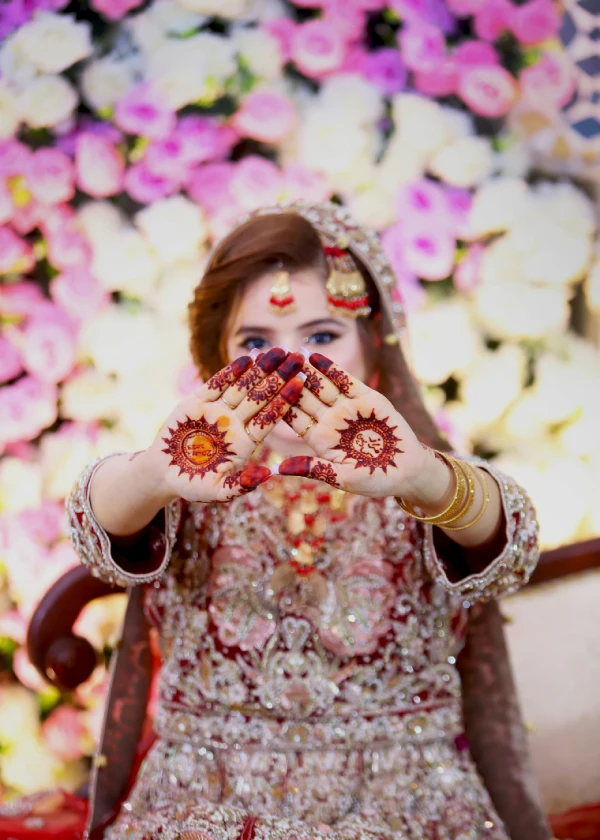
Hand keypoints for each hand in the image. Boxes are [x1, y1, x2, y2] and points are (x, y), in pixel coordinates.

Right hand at [146, 349, 304, 503]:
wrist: (163, 474)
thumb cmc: (193, 485)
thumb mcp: (218, 490)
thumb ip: (242, 485)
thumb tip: (268, 474)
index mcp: (245, 442)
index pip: (269, 417)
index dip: (284, 399)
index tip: (300, 383)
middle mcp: (235, 423)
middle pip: (261, 396)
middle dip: (279, 377)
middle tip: (298, 357)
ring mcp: (217, 411)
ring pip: (243, 386)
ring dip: (260, 368)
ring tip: (278, 351)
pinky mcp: (196, 402)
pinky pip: (216, 384)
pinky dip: (230, 371)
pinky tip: (247, 359)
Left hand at [278, 353, 447, 502]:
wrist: (407, 471)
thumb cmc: (373, 479)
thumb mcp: (341, 477)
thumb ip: (313, 469)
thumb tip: (278, 469)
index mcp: (319, 440)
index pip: (292, 418)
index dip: (274, 404)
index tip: (253, 391)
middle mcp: (329, 420)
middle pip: (302, 396)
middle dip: (283, 379)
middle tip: (262, 362)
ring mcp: (347, 407)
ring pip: (320, 384)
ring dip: (303, 368)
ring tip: (284, 352)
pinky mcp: (366, 397)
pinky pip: (344, 380)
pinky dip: (329, 367)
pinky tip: (313, 355)